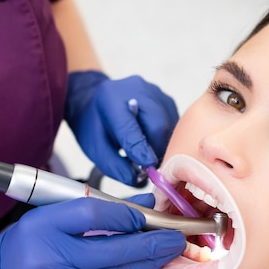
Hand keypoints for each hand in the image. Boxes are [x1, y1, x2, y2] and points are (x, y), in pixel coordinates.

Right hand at [0, 196, 185, 268]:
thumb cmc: (32, 243)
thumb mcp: (56, 214)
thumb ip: (101, 208)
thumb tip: (145, 205)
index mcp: (42, 226)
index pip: (92, 215)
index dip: (125, 214)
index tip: (145, 215)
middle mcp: (47, 259)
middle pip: (111, 250)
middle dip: (150, 244)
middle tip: (175, 237)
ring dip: (148, 264)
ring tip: (167, 253)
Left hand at [65, 71, 178, 185]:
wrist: (96, 101)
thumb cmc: (95, 125)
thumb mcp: (95, 148)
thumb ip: (114, 165)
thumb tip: (138, 180)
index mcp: (110, 99)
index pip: (129, 127)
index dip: (139, 148)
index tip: (147, 166)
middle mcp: (136, 89)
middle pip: (157, 125)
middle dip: (154, 150)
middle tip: (146, 167)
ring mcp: (154, 92)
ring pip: (169, 125)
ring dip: (160, 146)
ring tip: (145, 154)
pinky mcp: (166, 99)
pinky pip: (173, 124)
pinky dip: (165, 139)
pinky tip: (151, 143)